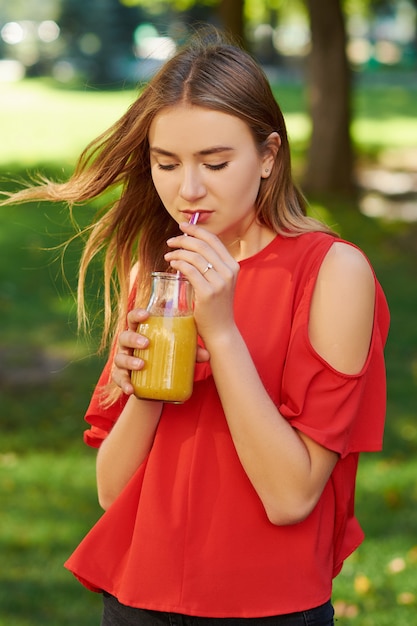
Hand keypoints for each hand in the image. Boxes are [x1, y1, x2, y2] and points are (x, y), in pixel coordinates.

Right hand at [112, 306, 210, 394]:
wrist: (155, 384)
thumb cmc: (166, 357)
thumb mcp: (178, 352)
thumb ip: (191, 351)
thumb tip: (206, 355)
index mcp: (140, 332)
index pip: (133, 318)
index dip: (137, 314)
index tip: (147, 315)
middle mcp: (128, 345)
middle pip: (124, 336)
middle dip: (133, 338)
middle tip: (146, 343)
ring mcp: (123, 361)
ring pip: (120, 358)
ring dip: (129, 361)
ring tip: (142, 365)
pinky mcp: (123, 377)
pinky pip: (119, 379)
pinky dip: (124, 384)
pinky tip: (131, 389)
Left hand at [164, 222, 239, 342]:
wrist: (220, 330)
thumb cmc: (215, 306)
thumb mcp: (219, 282)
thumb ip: (210, 266)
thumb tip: (191, 247)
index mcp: (232, 266)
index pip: (213, 239)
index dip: (196, 230)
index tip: (182, 226)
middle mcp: (228, 272)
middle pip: (202, 245)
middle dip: (183, 239)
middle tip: (170, 241)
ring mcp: (219, 282)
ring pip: (194, 256)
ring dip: (178, 252)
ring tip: (168, 255)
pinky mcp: (207, 292)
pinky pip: (189, 270)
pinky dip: (178, 263)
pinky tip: (172, 264)